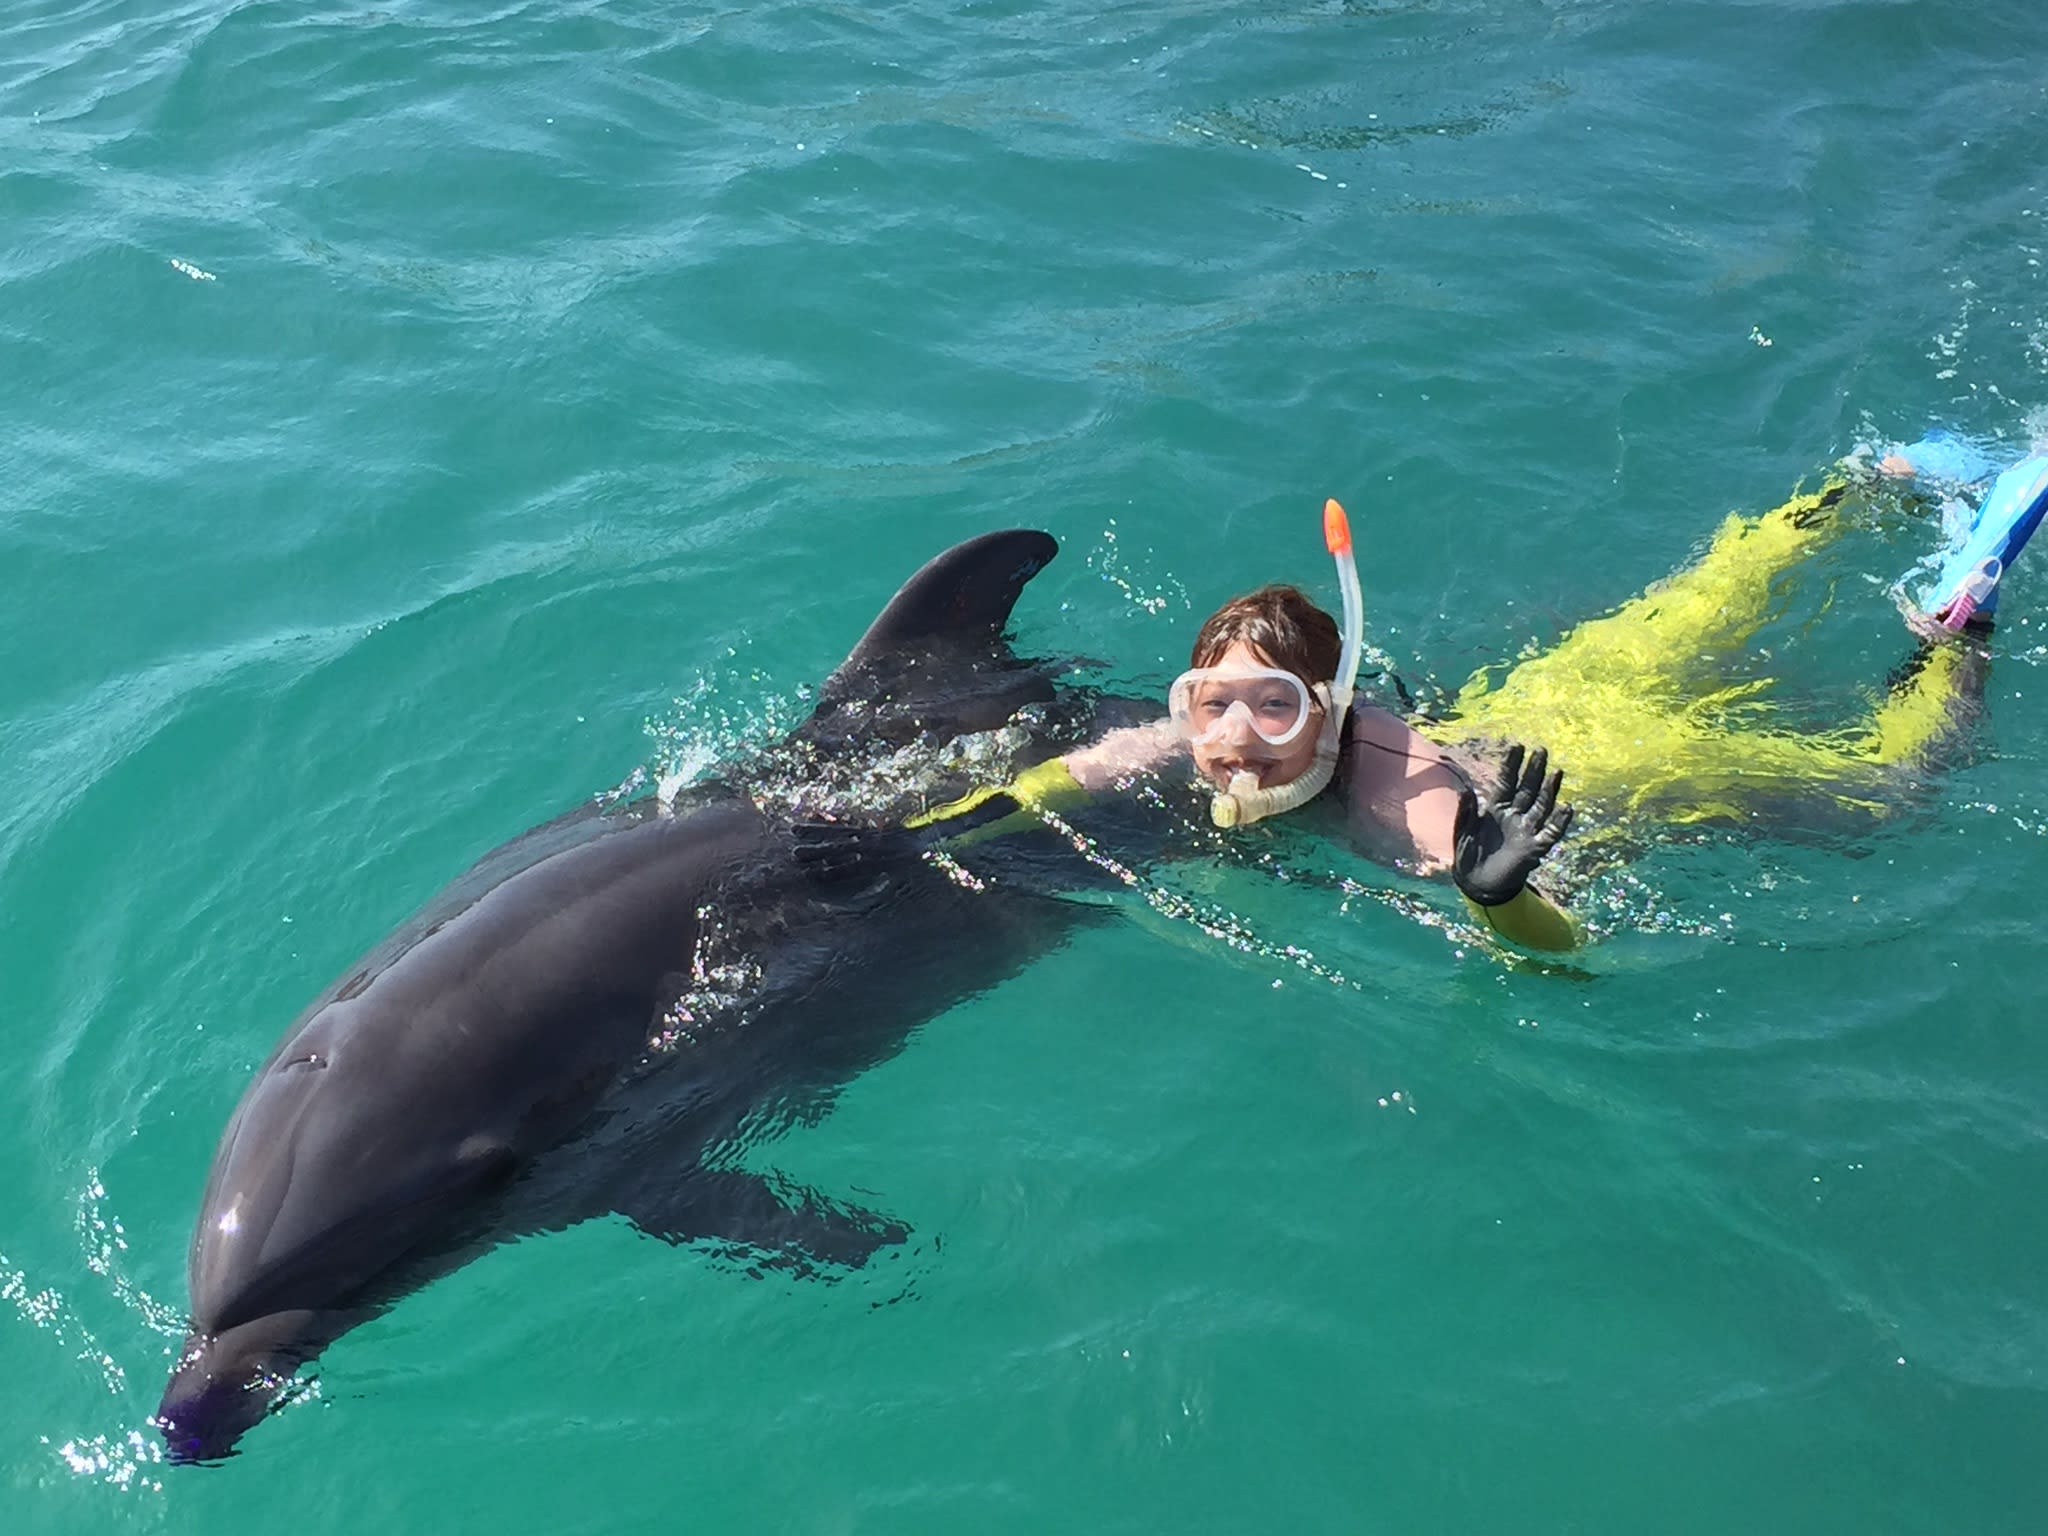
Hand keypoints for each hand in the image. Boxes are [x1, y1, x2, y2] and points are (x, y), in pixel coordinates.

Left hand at [1452, 743, 1573, 905]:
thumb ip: (1465, 812)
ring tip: (1557, 772)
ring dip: (1550, 790)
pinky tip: (1566, 807)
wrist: (1476, 883)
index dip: (1512, 764)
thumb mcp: (1462, 832)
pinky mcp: (1534, 848)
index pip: (1506, 781)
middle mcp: (1514, 815)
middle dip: (1534, 770)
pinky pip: (1550, 833)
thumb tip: (1465, 791)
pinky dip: (1559, 822)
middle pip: (1527, 788)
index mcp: (1496, 808)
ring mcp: (1526, 830)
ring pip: (1541, 806)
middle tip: (1541, 750)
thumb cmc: (1468, 854)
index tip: (1517, 745)